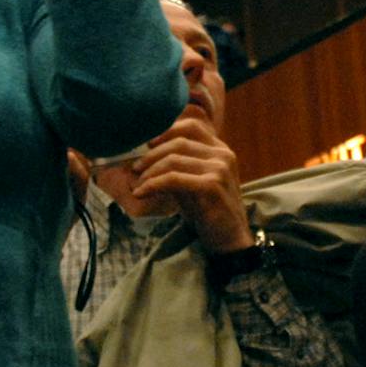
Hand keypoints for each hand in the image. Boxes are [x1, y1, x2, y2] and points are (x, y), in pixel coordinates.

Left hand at [132, 105, 252, 255]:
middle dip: (151, 155)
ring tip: (138, 185)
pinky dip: (153, 185)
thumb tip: (144, 158)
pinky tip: (142, 193)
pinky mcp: (212, 186)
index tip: (147, 144)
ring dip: (149, 173)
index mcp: (220, 150)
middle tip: (135, 169)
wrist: (230, 240)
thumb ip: (177, 167)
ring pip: (173, 160)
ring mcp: (219, 169)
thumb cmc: (209, 211)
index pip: (191, 127)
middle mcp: (223, 155)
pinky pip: (173, 179)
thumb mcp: (192, 182)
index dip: (166, 131)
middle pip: (178, 142)